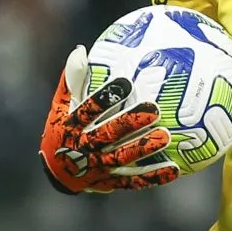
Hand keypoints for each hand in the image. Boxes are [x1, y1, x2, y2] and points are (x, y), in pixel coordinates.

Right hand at [39, 46, 179, 193]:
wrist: (58, 171)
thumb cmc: (63, 127)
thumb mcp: (61, 104)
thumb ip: (72, 80)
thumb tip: (81, 50)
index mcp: (72, 125)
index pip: (89, 110)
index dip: (106, 97)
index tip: (126, 82)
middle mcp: (85, 147)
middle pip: (109, 134)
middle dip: (131, 122)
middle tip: (154, 110)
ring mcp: (99, 166)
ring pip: (123, 158)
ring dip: (144, 148)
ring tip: (165, 137)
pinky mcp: (111, 181)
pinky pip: (134, 180)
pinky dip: (153, 176)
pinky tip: (174, 168)